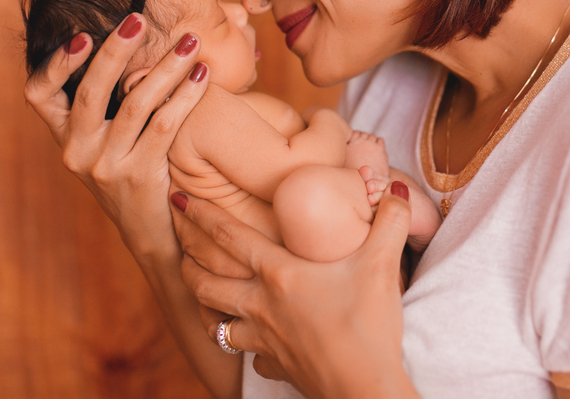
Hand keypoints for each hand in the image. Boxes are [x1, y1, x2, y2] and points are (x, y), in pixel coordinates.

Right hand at [23, 14, 207, 256]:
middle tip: (138, 19)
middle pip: (90, 91)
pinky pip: (165, 126)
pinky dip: (186, 96)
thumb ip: (106, 103)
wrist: (153, 234)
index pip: (38, 95)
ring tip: (190, 42)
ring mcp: (106, 166)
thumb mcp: (106, 142)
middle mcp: (77, 151)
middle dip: (116, 50)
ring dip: (165, 67)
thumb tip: (124, 38)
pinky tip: (204, 75)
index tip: (81, 34)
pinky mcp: (139, 176)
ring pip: (134, 104)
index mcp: (64, 137)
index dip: (54, 64)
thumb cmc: (134, 172)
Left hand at [172, 183, 420, 398]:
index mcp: (279, 274)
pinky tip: (249, 338)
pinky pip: (247, 353)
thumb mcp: (383, 264)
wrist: (364, 391)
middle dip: (186, 253)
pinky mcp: (275, 364)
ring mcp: (263, 339)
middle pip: (205, 278)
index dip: (200, 215)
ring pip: (214, 318)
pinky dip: (242, 343)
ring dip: (200, 299)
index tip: (179, 199)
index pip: (228, 238)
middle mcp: (261, 305)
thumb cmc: (369, 326)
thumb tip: (394, 190)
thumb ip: (389, 221)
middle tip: (176, 233)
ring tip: (195, 283)